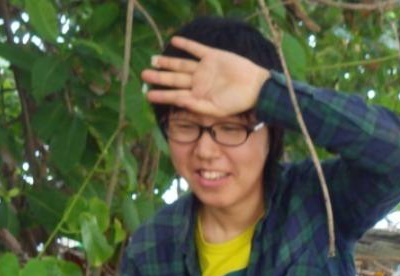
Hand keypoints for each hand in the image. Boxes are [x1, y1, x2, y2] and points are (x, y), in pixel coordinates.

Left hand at [142, 36, 270, 118]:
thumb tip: (177, 101)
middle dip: (159, 77)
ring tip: (154, 60)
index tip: (148, 95)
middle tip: (143, 75)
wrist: (256, 88)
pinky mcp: (213, 56)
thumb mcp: (216, 109)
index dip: (161, 95)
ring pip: (181, 64)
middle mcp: (199, 81)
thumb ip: (196, 105)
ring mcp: (205, 68)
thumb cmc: (238, 103)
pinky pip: (196, 49)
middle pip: (175, 78)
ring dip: (167, 62)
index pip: (175, 95)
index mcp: (198, 95)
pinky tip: (173, 41)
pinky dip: (185, 45)